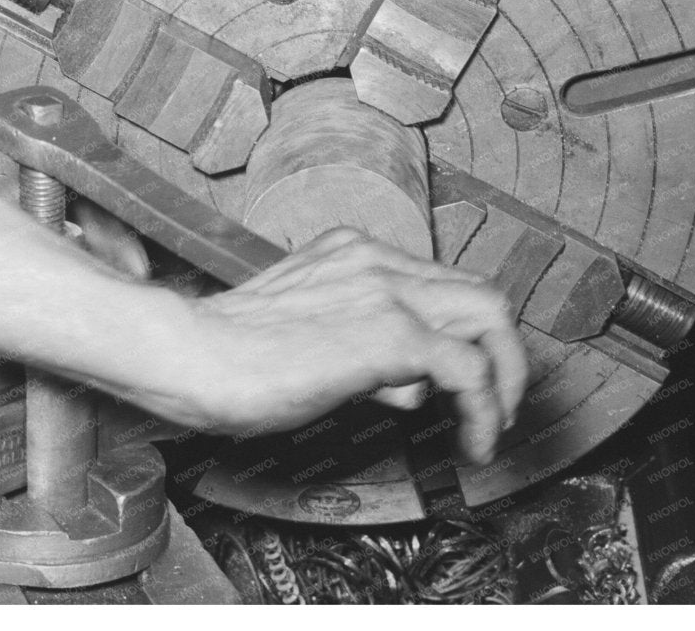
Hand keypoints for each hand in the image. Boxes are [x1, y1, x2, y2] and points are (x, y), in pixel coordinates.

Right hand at [119, 227, 527, 463]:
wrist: (189, 353)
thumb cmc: (223, 351)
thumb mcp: (304, 329)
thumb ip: (355, 339)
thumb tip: (401, 381)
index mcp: (351, 252)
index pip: (440, 283)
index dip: (464, 336)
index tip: (460, 384)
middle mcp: (375, 259)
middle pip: (480, 293)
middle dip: (502, 356)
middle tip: (494, 406)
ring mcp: (386, 291)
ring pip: (491, 319)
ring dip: (505, 379)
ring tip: (490, 427)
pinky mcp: (390, 332)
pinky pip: (471, 369)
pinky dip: (486, 411)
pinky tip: (471, 443)